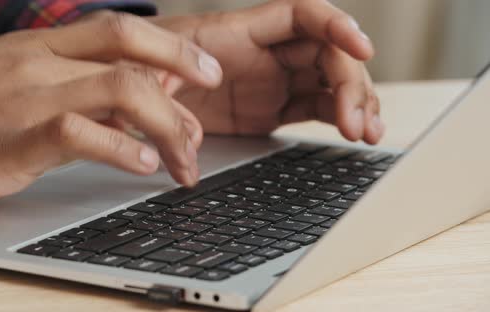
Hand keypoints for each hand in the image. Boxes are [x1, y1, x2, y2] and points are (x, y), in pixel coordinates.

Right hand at [0, 12, 222, 207]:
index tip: (204, 70)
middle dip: (181, 71)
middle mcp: (38, 62)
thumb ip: (72, 86)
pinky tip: (142, 165)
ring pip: (117, 88)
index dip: (171, 47)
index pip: (121, 31)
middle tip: (209, 102)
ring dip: (166, 123)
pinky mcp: (11, 139)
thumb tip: (133, 102)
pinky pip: (79, 133)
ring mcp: (25, 97)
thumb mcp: (16, 83)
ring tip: (184, 158)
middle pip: (128, 50)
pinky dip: (121, 150)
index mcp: (41, 47)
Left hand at [150, 0, 383, 143]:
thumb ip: (165, 104)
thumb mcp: (144, 75)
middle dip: (349, 83)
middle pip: (326, 53)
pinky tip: (355, 133)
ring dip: (355, 103)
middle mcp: (265, 53)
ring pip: (328, 82)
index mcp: (240, 33)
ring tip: (367, 133)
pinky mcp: (272, 109)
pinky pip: (316, 107)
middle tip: (354, 121)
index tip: (360, 47)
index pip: (301, 14)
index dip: (335, 24)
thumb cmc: (143, 66)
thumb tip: (186, 147)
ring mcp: (272, 81)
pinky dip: (339, 118)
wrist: (139, 86)